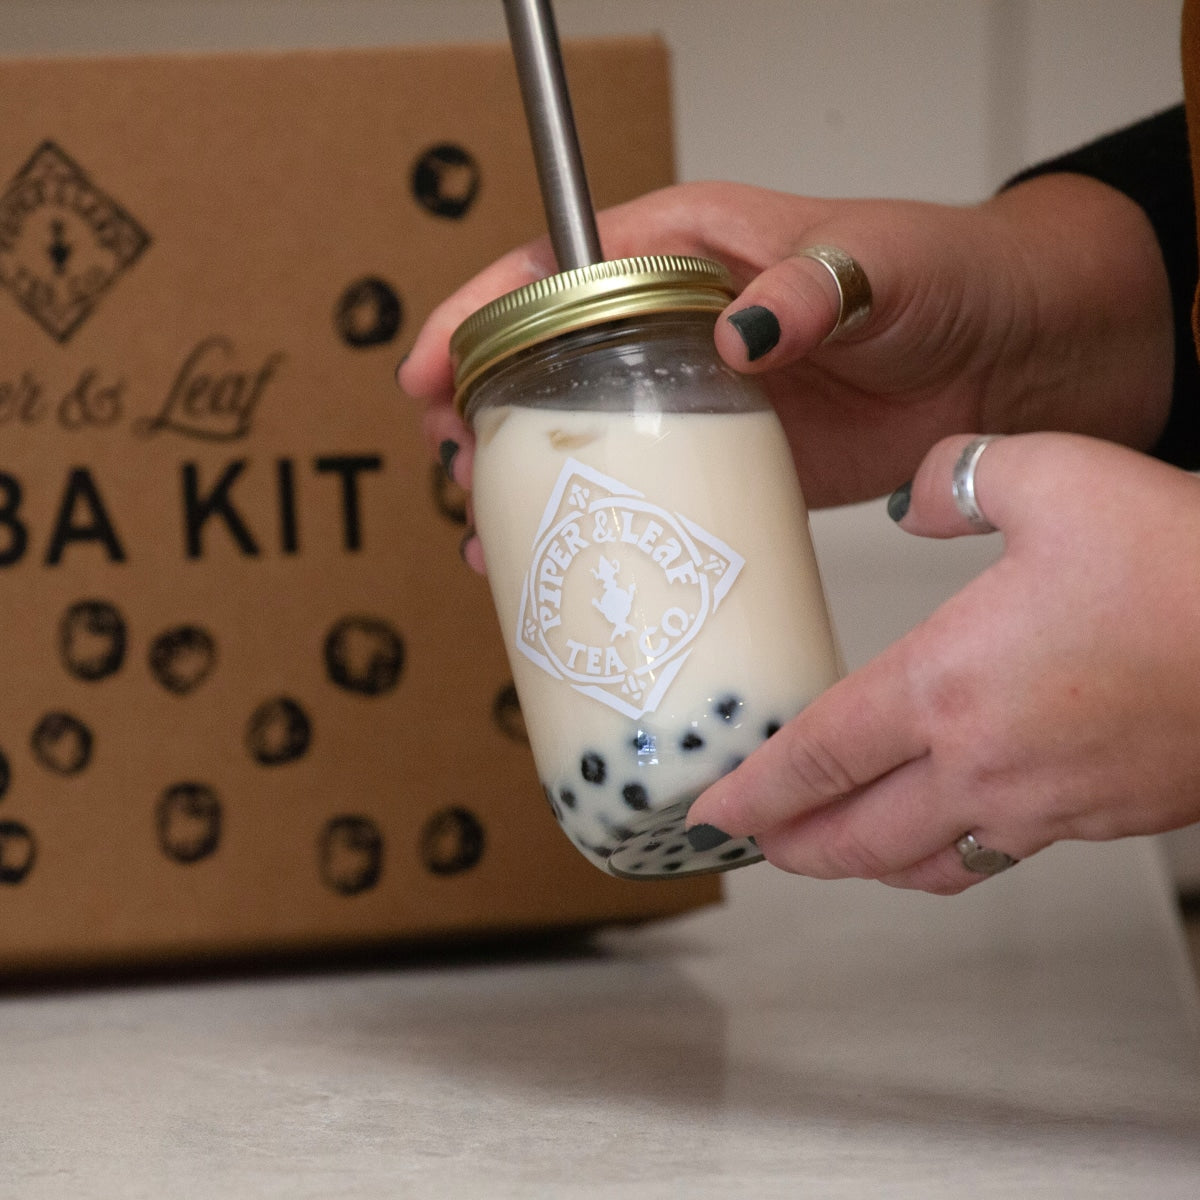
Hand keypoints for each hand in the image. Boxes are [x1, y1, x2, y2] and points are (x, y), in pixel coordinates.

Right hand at [398, 174, 1171, 533]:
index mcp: (691, 248)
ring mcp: (698, 395)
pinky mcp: (729, 457)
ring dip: (525, 478)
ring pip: (582, 430)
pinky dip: (601, 519)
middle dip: (481, 412)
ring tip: (486, 533)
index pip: (555, 268)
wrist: (1012, 358)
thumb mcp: (881, 263)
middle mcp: (678, 321)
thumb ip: (810, 285)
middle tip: (453, 471)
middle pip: (544, 358)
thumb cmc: (950, 277)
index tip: (428, 369)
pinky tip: (569, 559)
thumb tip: (739, 331)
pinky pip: (646, 485)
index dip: (479, 314)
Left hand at [685, 432, 1199, 892]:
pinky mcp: (1098, 820)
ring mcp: (1042, 806)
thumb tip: (920, 501)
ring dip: (865, 863)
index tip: (708, 812)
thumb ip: (959, 480)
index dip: (752, 791)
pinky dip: (946, 855)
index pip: (815, 757)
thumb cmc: (1183, 563)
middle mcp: (981, 763)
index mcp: (945, 685)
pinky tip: (947, 827)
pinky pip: (996, 856)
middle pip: (856, 836)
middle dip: (795, 846)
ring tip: (834, 850)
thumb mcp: (1051, 476)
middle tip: (757, 845)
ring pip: (924, 863)